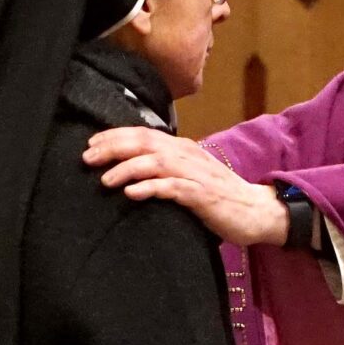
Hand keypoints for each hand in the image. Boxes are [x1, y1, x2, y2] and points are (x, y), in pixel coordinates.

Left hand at [83, 127, 289, 246]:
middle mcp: (187, 155)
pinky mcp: (202, 195)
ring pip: (155, 163)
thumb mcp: (188, 175)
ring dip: (127, 169)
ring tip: (105, 180)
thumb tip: (132, 167)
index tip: (91, 143)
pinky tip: (132, 193)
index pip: (144, 134)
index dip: (115, 136)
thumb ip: (164, 168)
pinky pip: (172, 188)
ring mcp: (195, 174)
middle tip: (87, 157)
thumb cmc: (218, 195)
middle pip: (145, 143)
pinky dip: (150, 188)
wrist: (255, 211)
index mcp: (181, 148)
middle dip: (113, 147)